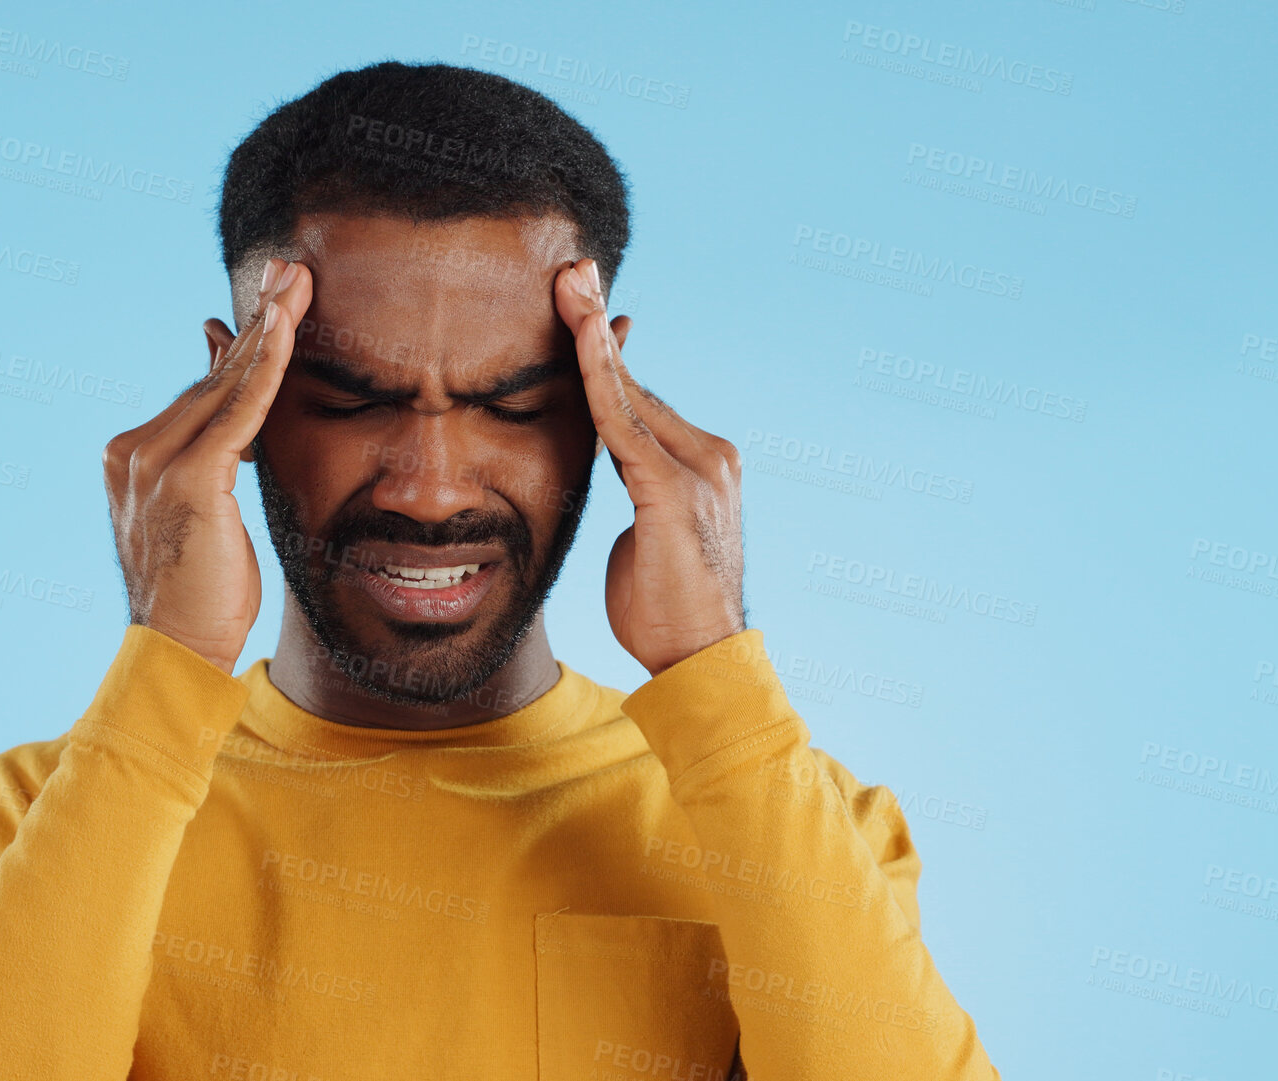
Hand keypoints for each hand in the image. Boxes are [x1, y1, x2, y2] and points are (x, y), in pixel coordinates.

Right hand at [103, 258, 312, 672]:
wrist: (179, 649)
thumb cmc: (203, 590)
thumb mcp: (209, 508)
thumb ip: (216, 451)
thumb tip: (233, 405)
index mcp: (131, 452)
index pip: (200, 387)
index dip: (241, 343)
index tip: (274, 296)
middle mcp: (133, 448)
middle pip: (211, 374)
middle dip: (256, 319)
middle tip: (291, 267)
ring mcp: (152, 460)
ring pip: (224, 385)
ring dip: (267, 328)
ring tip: (298, 281)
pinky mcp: (187, 478)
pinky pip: (237, 412)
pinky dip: (266, 368)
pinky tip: (286, 330)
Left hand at [554, 258, 745, 676]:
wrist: (701, 659)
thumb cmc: (666, 609)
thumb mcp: (645, 533)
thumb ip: (636, 488)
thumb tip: (616, 459)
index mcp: (702, 462)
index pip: (640, 398)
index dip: (604, 353)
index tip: (579, 304)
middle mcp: (709, 453)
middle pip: (636, 381)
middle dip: (598, 324)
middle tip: (571, 269)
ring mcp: (698, 468)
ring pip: (630, 392)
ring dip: (593, 334)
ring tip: (568, 284)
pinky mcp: (674, 490)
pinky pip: (623, 424)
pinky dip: (598, 378)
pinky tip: (579, 339)